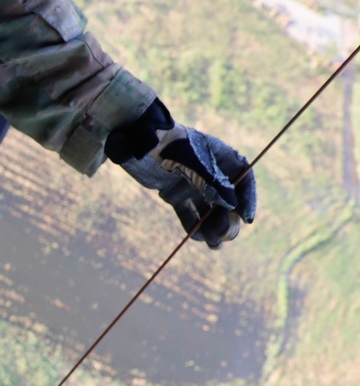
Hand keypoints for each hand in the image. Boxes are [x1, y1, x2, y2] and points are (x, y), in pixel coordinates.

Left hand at [106, 101, 255, 248]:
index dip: (248, 199)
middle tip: (224, 235)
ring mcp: (191, 183)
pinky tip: (196, 236)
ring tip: (214, 244)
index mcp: (220, 156)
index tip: (247, 219)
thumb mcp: (193, 162)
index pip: (244, 178)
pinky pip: (189, 213)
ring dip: (212, 227)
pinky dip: (193, 225)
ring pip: (208, 210)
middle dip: (228, 219)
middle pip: (227, 199)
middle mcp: (209, 171)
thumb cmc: (168, 145)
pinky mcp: (174, 194)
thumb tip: (232, 207)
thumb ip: (212, 184)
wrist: (136, 140)